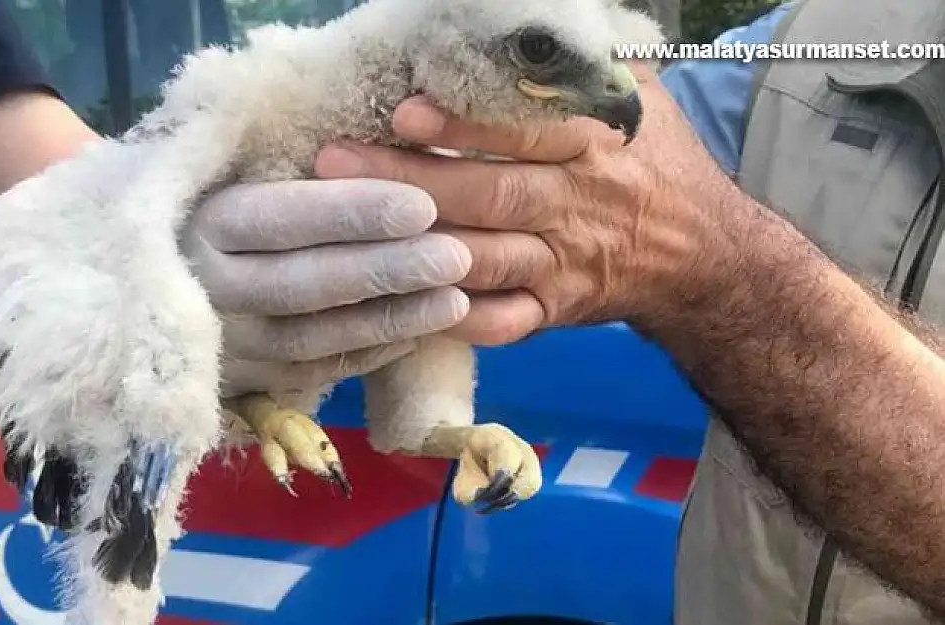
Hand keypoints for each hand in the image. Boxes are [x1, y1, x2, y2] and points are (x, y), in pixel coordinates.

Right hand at [181, 178, 471, 392]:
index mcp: (206, 223)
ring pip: (314, 337)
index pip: (285, 218)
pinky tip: (420, 332)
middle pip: (305, 283)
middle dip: (386, 271)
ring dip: (389, 320)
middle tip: (456, 257)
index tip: (422, 206)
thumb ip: (299, 175)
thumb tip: (388, 155)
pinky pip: (315, 371)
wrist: (143, 288)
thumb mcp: (233, 178)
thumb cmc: (208, 213)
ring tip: (455, 300)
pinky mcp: (243, 382)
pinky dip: (369, 354)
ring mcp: (225, 343)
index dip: (355, 214)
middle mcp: (210, 288)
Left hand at [314, 63, 737, 344]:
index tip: (404, 111)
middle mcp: (578, 206)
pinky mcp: (554, 310)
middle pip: (490, 196)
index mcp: (595, 144)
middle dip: (409, 183)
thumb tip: (509, 21)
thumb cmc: (652, 161)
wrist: (701, 252)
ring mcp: (563, 264)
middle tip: (334, 164)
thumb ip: (574, 65)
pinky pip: (503, 321)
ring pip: (484, 259)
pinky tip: (403, 304)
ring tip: (348, 232)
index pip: (526, 132)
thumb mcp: (633, 97)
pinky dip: (456, 318)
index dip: (464, 125)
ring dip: (415, 248)